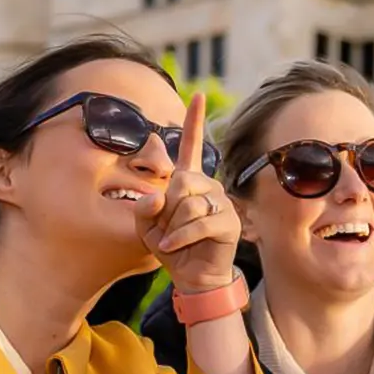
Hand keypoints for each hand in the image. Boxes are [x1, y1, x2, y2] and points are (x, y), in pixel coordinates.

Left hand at [134, 93, 240, 293]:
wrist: (193, 277)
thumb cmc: (172, 247)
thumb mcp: (147, 227)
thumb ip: (144, 208)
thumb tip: (156, 196)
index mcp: (189, 181)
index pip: (192, 145)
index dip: (194, 120)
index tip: (197, 95)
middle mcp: (208, 186)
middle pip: (180, 182)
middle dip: (166, 209)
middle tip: (166, 228)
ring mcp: (222, 203)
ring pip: (188, 204)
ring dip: (172, 227)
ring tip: (174, 240)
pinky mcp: (229, 223)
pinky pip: (198, 222)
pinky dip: (179, 237)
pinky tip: (172, 246)